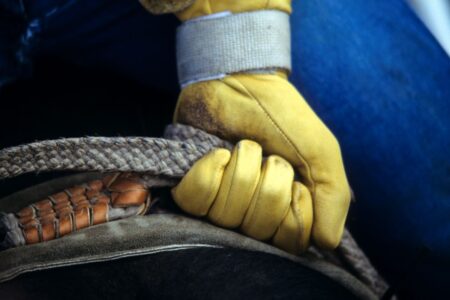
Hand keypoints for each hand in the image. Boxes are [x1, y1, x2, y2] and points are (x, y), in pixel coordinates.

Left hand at [174, 73, 350, 248]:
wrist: (244, 82)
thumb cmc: (283, 117)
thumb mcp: (320, 152)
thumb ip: (333, 195)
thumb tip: (327, 243)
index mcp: (285, 212)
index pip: (290, 242)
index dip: (294, 209)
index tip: (297, 181)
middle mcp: (252, 215)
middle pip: (257, 230)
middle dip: (267, 183)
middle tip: (269, 157)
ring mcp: (219, 204)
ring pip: (226, 216)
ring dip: (241, 171)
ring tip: (244, 148)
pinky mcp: (191, 187)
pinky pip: (194, 201)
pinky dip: (210, 171)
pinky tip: (219, 153)